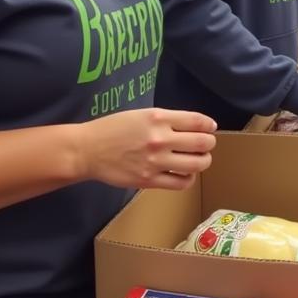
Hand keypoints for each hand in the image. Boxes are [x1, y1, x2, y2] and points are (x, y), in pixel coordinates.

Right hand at [77, 108, 216, 190]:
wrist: (87, 150)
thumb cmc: (113, 129)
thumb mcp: (142, 114)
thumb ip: (167, 119)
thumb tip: (195, 125)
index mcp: (158, 118)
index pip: (198, 121)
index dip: (209, 125)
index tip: (211, 128)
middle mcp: (160, 139)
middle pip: (203, 143)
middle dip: (209, 143)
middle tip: (205, 145)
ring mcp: (155, 161)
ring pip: (197, 164)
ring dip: (203, 161)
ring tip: (197, 159)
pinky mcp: (149, 180)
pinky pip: (181, 183)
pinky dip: (188, 178)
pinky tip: (184, 173)